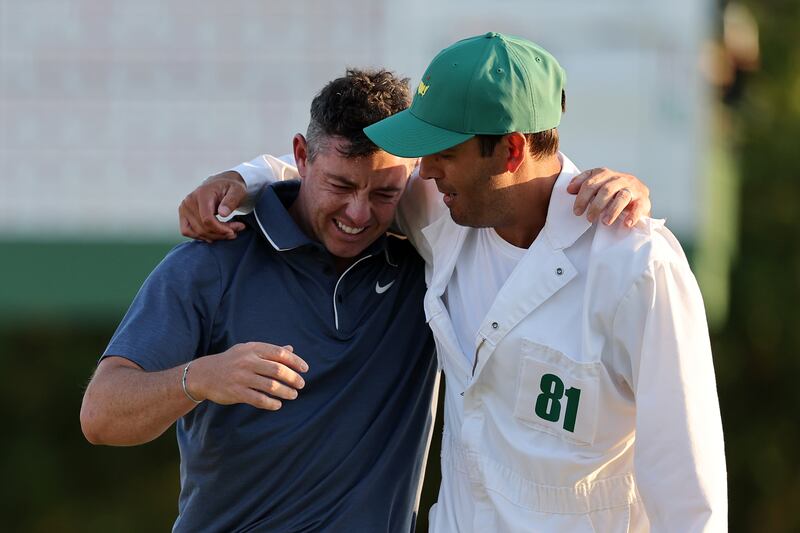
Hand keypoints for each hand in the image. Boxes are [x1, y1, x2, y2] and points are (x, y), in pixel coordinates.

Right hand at [179, 171, 248, 241]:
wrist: (220, 184)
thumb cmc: (230, 187)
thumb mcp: (237, 190)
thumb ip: (231, 200)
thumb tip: (223, 213)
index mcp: (202, 194)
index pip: (207, 219)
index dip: (220, 229)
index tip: (233, 232)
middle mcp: (189, 201)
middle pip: (202, 227)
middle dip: (221, 233)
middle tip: (235, 232)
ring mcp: (184, 208)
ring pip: (196, 232)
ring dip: (213, 237)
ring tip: (228, 233)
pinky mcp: (183, 215)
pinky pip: (187, 232)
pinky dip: (201, 236)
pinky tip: (214, 235)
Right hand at [187, 343, 308, 410]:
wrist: (203, 374)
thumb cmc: (231, 361)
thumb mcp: (248, 350)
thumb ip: (269, 351)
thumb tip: (291, 349)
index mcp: (253, 349)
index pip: (280, 353)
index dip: (295, 361)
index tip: (305, 369)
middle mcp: (247, 361)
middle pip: (278, 370)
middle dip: (293, 378)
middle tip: (301, 384)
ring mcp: (241, 377)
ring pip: (271, 386)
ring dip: (286, 392)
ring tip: (293, 395)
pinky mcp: (236, 392)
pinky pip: (259, 399)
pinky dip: (271, 403)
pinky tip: (278, 405)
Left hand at [567, 168, 651, 227]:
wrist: (636, 198)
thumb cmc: (611, 194)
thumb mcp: (596, 187)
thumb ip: (582, 185)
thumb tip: (569, 189)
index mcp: (605, 174)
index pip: (591, 182)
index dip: (582, 196)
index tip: (577, 211)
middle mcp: (620, 178)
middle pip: (606, 189)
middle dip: (595, 205)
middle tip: (588, 218)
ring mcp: (633, 188)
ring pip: (622, 196)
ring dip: (612, 210)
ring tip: (604, 223)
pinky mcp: (643, 200)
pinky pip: (639, 206)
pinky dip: (632, 215)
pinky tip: (626, 223)